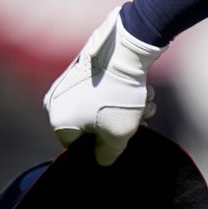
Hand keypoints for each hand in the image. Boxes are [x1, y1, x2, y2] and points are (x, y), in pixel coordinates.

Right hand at [43, 9, 161, 164]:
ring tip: (149, 103)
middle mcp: (57, 100)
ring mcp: (69, 82)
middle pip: (93, 124)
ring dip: (128, 108)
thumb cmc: (117, 96)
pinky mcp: (85, 68)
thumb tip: (103, 159)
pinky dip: (122, 93)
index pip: (79, 145)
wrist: (125, 49)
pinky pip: (102, 90)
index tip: (125, 139)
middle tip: (145, 119)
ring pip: (102, 105)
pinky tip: (145, 92)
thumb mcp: (118, 134)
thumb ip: (108, 154)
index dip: (104, 146)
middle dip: (122, 123)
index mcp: (57, 119)